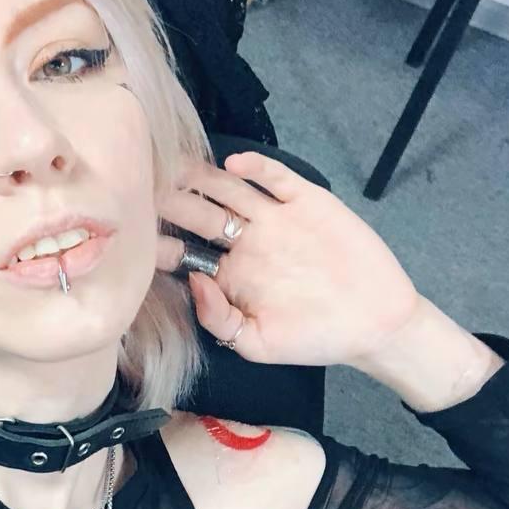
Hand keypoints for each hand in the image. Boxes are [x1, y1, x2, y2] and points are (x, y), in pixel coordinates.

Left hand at [156, 150, 422, 367]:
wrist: (374, 322)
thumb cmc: (314, 339)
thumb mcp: (256, 344)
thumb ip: (218, 318)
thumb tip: (194, 281)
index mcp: (229, 275)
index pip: (185, 252)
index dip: (161, 241)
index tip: (133, 233)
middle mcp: (246, 242)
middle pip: (199, 214)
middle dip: (171, 202)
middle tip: (141, 186)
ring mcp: (275, 219)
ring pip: (229, 190)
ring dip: (203, 178)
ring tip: (176, 166)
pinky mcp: (306, 202)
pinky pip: (275, 178)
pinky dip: (255, 167)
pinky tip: (233, 164)